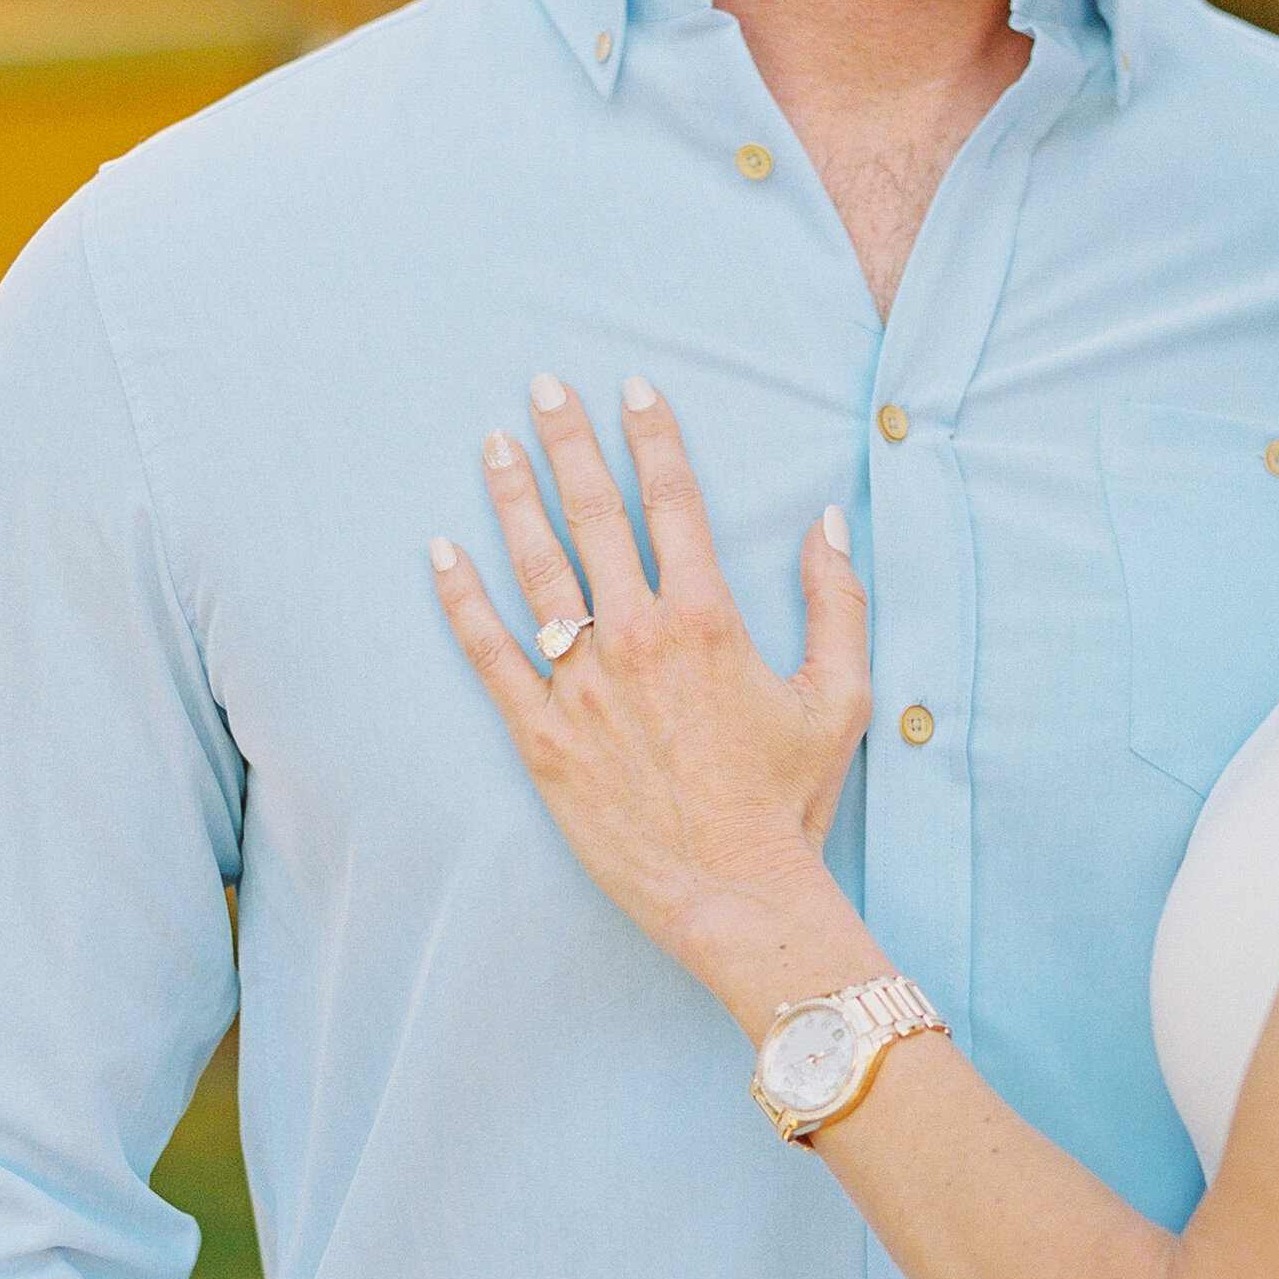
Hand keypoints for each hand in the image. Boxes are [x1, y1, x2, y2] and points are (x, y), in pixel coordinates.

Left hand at [430, 374, 873, 1016]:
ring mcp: (583, 685)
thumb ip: (837, 601)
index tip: (633, 388)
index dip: (651, 436)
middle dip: (568, 442)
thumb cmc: (789, 801)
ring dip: (513, 499)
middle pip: (595, 515)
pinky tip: (439, 552)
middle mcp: (638, 637)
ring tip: (494, 445)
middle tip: (543, 387)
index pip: (674, 500)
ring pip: (536, 569)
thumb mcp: (839, 696)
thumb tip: (829, 521)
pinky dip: (461, 599)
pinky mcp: (542, 735)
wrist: (735, 891)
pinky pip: (489, 653)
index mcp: (708, 618)